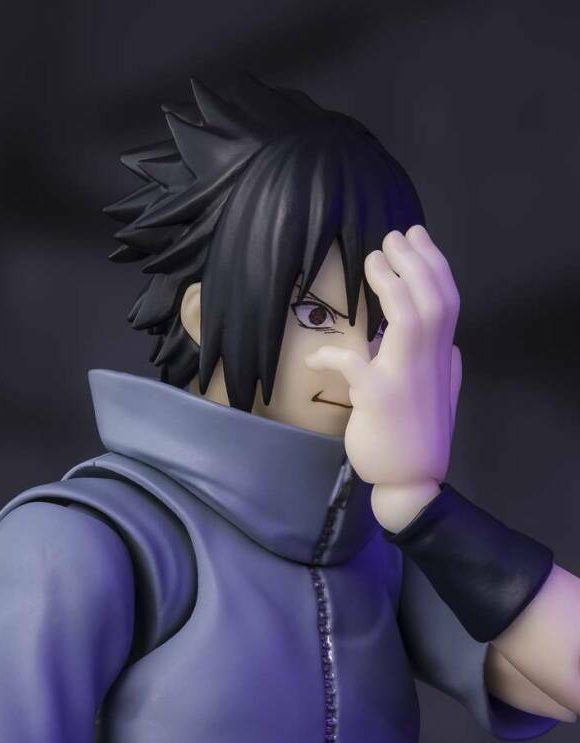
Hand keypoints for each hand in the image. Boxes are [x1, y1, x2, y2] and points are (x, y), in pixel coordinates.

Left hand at [305, 225, 461, 530]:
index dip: (434, 264)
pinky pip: (353, 364)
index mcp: (443, 359)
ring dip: (391, 283)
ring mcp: (406, 376)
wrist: (412, 482)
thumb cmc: (421, 439)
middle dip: (414, 261)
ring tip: (374, 259)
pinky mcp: (379, 396)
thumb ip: (449, 370)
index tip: (417, 237)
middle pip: (432, 298)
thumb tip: (453, 348)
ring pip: (410, 317)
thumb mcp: (444, 399)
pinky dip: (332, 355)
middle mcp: (431, 362)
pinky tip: (313, 358)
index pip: (447, 299)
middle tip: (393, 235)